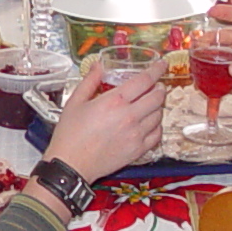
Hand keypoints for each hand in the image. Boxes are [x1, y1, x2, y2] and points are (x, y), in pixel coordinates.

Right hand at [40, 57, 166, 183]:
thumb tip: (98, 65)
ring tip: (149, 104)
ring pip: (159, 114)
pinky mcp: (138, 150)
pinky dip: (156, 126)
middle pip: (157, 97)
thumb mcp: (75, 102)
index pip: (144, 80)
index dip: (156, 70)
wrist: (71, 165)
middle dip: (159, 88)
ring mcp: (136, 134)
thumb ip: (90, 81)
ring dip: (157, 106)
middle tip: (155, 86)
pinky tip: (149, 123)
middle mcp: (129, 116)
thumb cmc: (70, 135)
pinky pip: (157, 134)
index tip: (161, 65)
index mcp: (114, 101)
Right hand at [204, 2, 231, 122]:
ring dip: (213, 61)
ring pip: (228, 61)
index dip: (228, 12)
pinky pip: (231, 82)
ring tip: (199, 61)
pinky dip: (220, 82)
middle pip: (230, 40)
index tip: (212, 11)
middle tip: (197, 43)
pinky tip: (210, 82)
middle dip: (213, 40)